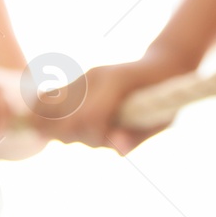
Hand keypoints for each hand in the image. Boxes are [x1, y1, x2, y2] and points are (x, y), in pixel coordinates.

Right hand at [33, 47, 200, 153]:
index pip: (90, 117)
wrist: (163, 65)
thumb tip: (117, 151)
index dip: (96, 137)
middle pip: (67, 119)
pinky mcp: (80, 81)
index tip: (112, 142)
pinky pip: (50, 99)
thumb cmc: (167, 97)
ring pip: (52, 110)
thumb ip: (137, 135)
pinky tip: (55, 126)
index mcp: (118, 82)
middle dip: (78, 137)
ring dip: (61, 130)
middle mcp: (95, 77)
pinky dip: (48, 116)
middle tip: (98, 139)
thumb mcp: (162, 118)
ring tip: (83, 133)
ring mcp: (85, 77)